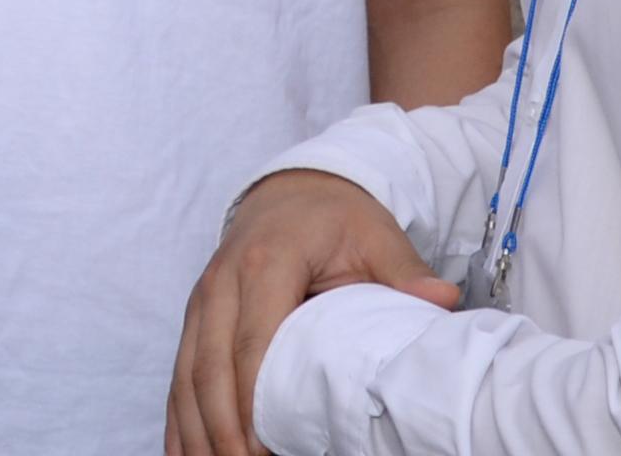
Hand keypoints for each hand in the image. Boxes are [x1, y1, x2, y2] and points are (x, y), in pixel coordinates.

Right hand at [167, 172, 458, 455]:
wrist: (293, 191)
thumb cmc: (336, 218)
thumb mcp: (376, 234)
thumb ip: (405, 270)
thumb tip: (442, 299)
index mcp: (265, 261)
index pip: (253, 342)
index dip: (253, 400)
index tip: (265, 447)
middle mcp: (222, 281)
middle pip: (210, 366)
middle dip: (220, 427)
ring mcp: (202, 299)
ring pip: (186, 373)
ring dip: (195, 429)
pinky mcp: (195, 315)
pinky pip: (178, 371)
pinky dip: (179, 416)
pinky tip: (183, 452)